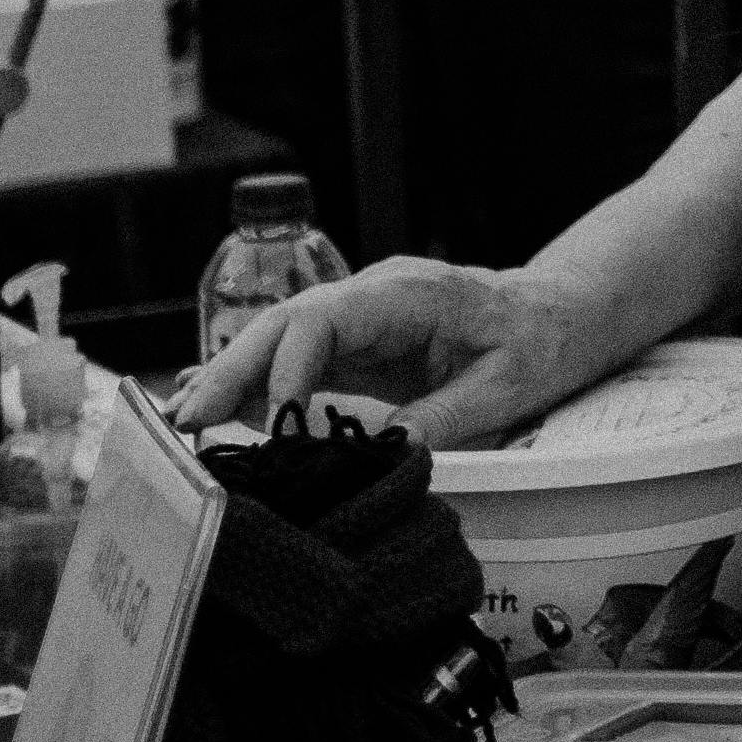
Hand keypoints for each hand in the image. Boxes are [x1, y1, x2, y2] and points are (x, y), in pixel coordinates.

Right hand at [168, 252, 624, 449]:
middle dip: (231, 368)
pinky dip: (254, 387)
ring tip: (179, 426)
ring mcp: (359, 318)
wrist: (562, 312)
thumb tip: (385, 448)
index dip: (286, 365)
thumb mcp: (508, 383)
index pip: (325, 318)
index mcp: (408, 293)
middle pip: (285, 323)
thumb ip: (446, 414)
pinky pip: (295, 360)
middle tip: (184, 421)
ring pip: (278, 341)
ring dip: (229, 379)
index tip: (266, 420)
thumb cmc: (542, 341)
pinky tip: (214, 415)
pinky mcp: (355, 346)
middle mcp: (372, 297)